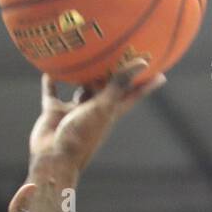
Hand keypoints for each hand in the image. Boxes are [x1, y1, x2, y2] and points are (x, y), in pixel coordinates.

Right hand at [29, 58, 166, 169]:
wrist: (54, 159)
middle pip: (107, 89)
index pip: (133, 96)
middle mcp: (94, 111)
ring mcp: (74, 112)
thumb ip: (119, 84)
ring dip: (81, 77)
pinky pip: (52, 93)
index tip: (161, 75)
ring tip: (85, 57)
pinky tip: (50, 69)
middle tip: (119, 53)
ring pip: (80, 90)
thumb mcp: (103, 108)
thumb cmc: (81, 136)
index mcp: (110, 112)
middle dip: (112, 74)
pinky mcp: (54, 113)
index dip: (147, 86)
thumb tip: (143, 62)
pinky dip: (51, 82)